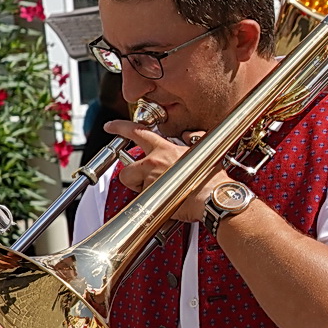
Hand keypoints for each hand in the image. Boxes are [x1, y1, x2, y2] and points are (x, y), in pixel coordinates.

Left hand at [105, 122, 233, 222]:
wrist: (216, 198)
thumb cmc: (213, 179)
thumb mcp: (204, 151)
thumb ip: (192, 140)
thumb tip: (188, 135)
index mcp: (165, 149)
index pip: (138, 132)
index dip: (121, 127)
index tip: (111, 126)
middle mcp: (154, 162)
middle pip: (126, 166)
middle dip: (131, 174)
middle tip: (142, 178)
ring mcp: (150, 180)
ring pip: (133, 185)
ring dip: (143, 189)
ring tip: (162, 191)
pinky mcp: (150, 197)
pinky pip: (143, 200)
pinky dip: (152, 201)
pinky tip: (168, 201)